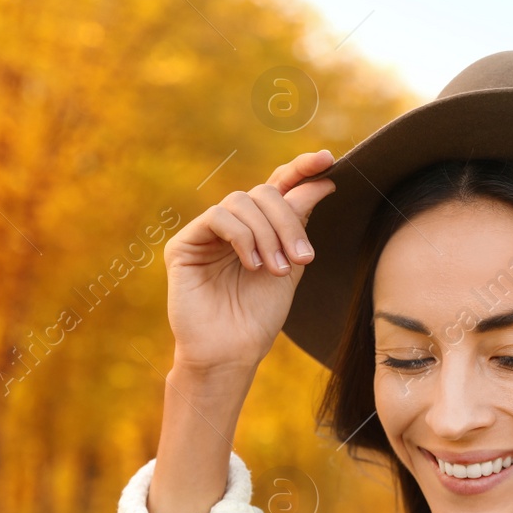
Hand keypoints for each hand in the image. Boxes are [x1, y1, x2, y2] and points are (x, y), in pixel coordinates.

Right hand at [163, 149, 337, 373]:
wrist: (231, 352)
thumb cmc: (259, 315)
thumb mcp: (290, 263)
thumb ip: (299, 222)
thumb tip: (321, 181)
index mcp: (259, 228)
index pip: (278, 186)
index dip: (300, 169)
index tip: (328, 160)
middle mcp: (233, 225)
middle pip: (265, 192)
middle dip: (289, 221)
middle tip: (303, 259)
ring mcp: (207, 233)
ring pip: (243, 201)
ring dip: (268, 234)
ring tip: (276, 270)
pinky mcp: (184, 244)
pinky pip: (218, 217)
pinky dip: (242, 237)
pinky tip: (251, 264)